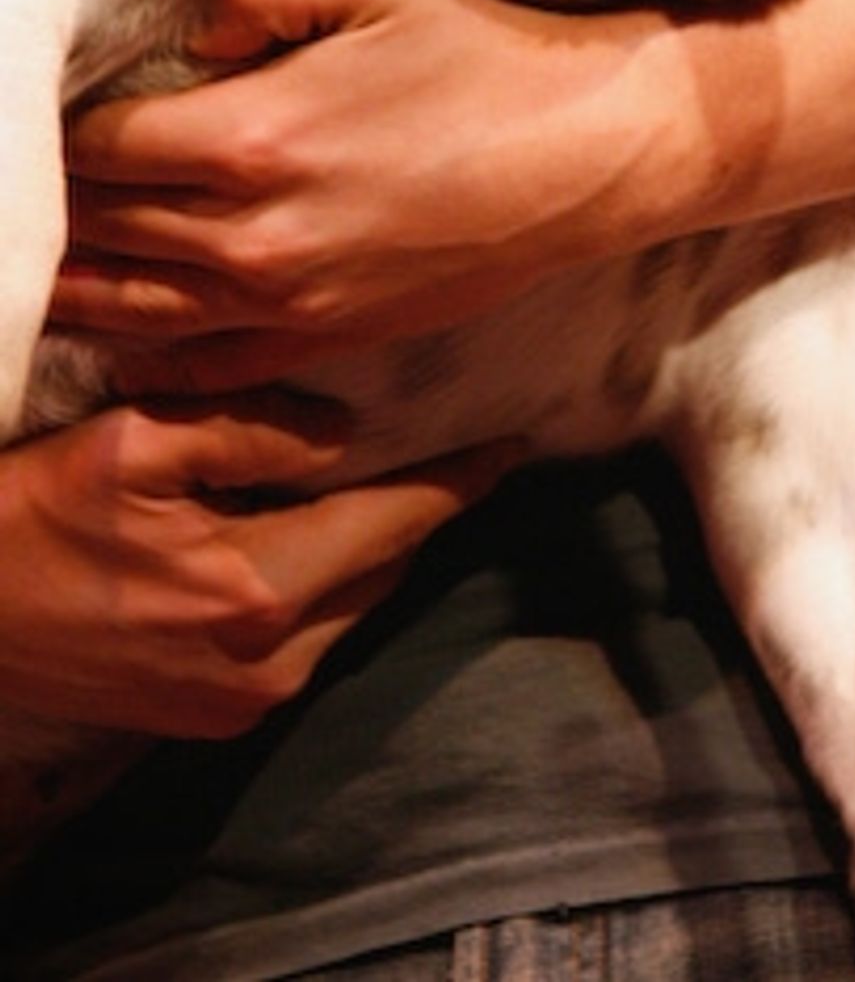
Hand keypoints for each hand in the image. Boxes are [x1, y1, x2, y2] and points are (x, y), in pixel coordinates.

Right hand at [0, 396, 519, 735]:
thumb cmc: (37, 515)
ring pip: (350, 608)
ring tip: (385, 484)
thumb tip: (342, 434)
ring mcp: (242, 702)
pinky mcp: (216, 717)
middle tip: (450, 451)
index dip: (458, 482)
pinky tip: (311, 538)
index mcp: (256, 590)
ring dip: (370, 549)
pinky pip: (308, 641)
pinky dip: (326, 587)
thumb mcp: (136, 442)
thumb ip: (251, 432)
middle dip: (417, 510)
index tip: (512, 446)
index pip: (393, 524)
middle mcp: (266, 662)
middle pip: (382, 570)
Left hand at [59, 0, 712, 389]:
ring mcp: (292, 298)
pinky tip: (115, 342)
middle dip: (52, 209)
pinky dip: (146, 357)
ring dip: (73, 289)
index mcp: (253, 135)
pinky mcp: (331, 335)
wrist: (592, 152)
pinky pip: (206, 365)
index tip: (37, 119)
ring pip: (135, 309)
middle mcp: (255, 233)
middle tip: (26, 194)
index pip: (100, 148)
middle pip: (103, 230)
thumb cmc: (488, 52)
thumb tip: (192, 42)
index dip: (56, 136)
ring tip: (33, 273)